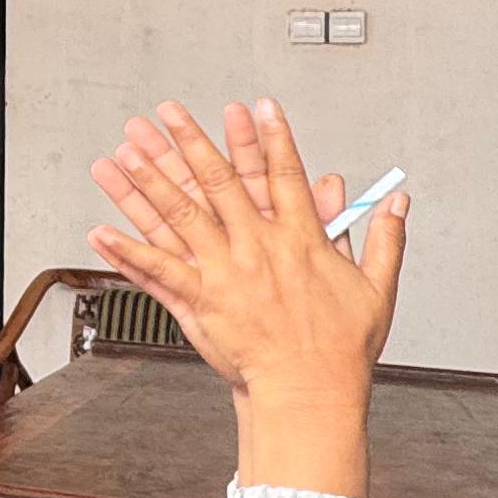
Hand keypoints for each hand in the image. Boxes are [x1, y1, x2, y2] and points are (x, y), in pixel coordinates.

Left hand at [86, 97, 404, 497]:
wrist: (313, 392)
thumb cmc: (343, 348)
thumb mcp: (377, 287)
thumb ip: (383, 237)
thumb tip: (398, 202)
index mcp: (301, 239)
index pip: (285, 174)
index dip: (271, 137)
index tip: (256, 105)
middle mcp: (259, 247)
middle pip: (221, 182)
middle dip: (192, 141)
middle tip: (170, 111)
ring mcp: (227, 272)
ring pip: (181, 216)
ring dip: (150, 181)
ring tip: (125, 151)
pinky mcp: (201, 301)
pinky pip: (157, 270)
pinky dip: (126, 251)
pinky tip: (99, 230)